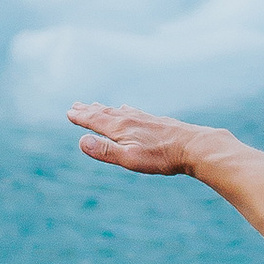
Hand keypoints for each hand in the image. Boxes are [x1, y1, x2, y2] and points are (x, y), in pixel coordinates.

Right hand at [67, 104, 216, 174]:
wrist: (194, 146)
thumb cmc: (161, 157)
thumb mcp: (129, 159)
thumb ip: (105, 151)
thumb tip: (81, 141)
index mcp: (121, 128)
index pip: (95, 120)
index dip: (81, 117)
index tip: (69, 112)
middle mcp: (131, 119)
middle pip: (105, 113)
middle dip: (89, 110)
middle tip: (76, 105)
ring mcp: (144, 119)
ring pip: (119, 111)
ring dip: (104, 109)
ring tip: (95, 105)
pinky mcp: (156, 121)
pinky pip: (133, 111)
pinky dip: (123, 109)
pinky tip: (127, 108)